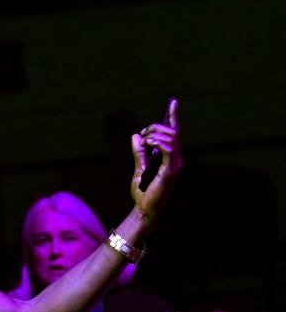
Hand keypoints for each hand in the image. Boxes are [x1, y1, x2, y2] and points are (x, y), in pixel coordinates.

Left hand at [130, 98, 181, 219]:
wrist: (143, 209)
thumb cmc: (142, 193)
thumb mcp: (139, 168)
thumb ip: (139, 153)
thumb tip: (135, 136)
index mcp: (170, 157)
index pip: (174, 133)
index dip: (173, 117)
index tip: (172, 102)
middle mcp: (176, 159)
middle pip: (172, 132)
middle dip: (156, 127)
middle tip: (142, 133)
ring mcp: (176, 164)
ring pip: (172, 138)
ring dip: (155, 134)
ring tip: (143, 140)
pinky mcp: (171, 170)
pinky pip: (169, 149)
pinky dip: (157, 142)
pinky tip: (147, 144)